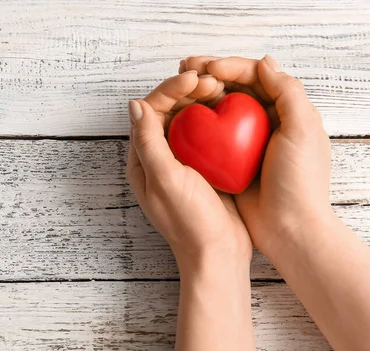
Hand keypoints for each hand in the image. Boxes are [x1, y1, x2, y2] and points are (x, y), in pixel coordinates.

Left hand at [126, 71, 251, 274]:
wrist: (219, 254)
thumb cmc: (190, 222)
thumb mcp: (166, 181)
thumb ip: (149, 144)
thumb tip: (135, 104)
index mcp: (144, 160)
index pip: (151, 112)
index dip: (170, 89)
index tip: (195, 78)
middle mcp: (161, 158)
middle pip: (170, 112)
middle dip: (188, 90)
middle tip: (212, 81)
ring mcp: (184, 162)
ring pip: (190, 120)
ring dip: (203, 101)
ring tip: (223, 89)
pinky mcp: (207, 168)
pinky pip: (209, 135)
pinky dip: (218, 118)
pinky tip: (233, 111)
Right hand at [180, 56, 331, 264]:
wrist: (290, 229)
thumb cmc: (300, 181)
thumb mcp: (302, 130)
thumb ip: (287, 92)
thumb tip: (264, 61)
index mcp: (288, 111)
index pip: (257, 77)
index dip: (232, 66)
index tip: (208, 68)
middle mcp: (268, 122)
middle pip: (236, 88)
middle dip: (211, 74)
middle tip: (185, 67)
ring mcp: (248, 143)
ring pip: (221, 109)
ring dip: (201, 95)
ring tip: (179, 86)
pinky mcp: (233, 162)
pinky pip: (212, 136)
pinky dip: (197, 123)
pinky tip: (180, 117)